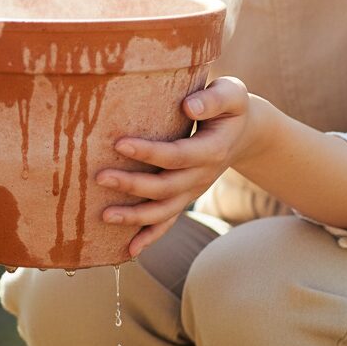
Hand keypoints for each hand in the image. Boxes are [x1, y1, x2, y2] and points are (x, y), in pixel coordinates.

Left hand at [96, 77, 261, 257]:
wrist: (246, 132)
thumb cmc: (230, 107)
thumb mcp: (232, 94)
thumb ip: (214, 99)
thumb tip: (189, 107)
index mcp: (211, 150)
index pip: (176, 155)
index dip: (149, 152)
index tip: (119, 143)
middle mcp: (202, 176)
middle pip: (165, 187)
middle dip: (132, 185)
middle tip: (100, 177)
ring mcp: (193, 190)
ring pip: (164, 211)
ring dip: (134, 217)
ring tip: (104, 216)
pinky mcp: (185, 197)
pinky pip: (168, 221)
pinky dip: (149, 236)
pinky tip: (128, 251)